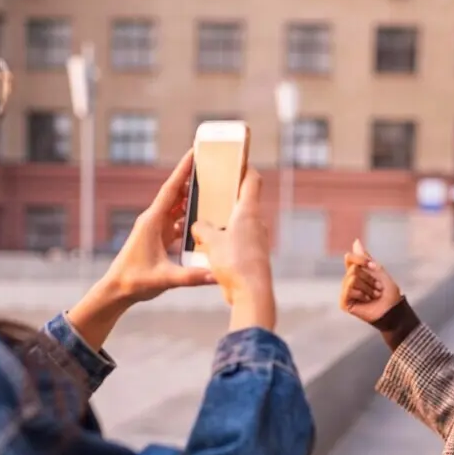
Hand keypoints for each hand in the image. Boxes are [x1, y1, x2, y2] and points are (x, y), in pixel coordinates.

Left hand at [66, 150, 215, 350]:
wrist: (117, 291)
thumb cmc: (134, 281)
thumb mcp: (164, 279)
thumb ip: (190, 276)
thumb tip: (215, 274)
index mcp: (152, 221)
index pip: (171, 190)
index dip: (183, 170)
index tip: (194, 152)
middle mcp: (153, 220)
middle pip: (176, 194)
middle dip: (192, 179)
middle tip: (211, 166)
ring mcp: (156, 229)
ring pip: (177, 208)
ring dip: (192, 199)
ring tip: (212, 190)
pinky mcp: (158, 238)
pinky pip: (177, 223)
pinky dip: (189, 219)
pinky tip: (203, 220)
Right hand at [191, 170, 276, 330]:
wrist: (251, 293)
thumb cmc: (234, 262)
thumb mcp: (210, 241)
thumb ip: (201, 228)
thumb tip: (197, 226)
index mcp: (247, 212)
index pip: (252, 180)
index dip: (245, 168)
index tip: (236, 161)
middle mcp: (255, 223)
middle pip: (242, 202)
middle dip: (226, 198)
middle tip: (209, 194)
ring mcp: (255, 240)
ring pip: (237, 224)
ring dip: (222, 223)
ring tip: (203, 225)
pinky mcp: (252, 256)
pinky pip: (236, 242)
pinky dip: (224, 241)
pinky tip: (209, 248)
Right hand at [339, 239, 402, 323]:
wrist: (393, 310)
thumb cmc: (389, 293)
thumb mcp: (378, 271)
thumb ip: (366, 258)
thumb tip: (356, 241)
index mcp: (356, 273)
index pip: (350, 258)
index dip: (362, 260)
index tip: (374, 267)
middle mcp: (348, 282)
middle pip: (354, 269)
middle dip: (369, 277)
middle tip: (377, 288)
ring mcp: (346, 292)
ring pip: (352, 278)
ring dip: (368, 287)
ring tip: (374, 295)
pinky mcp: (344, 303)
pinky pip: (349, 289)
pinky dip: (362, 294)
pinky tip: (367, 301)